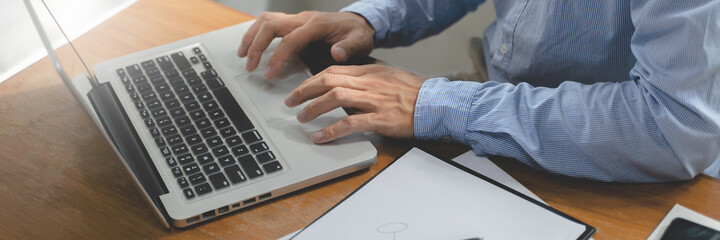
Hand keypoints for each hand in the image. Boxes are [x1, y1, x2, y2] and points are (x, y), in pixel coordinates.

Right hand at [238, 11, 374, 78]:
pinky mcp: (294, 22)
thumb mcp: (360, 42)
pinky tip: (250, 45)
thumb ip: (349, 48)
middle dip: (257, 45)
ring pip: (266, 20)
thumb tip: (336, 53)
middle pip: (271, 25)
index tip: (269, 73)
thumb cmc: (357, 34)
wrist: (359, 22)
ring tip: (242, 55)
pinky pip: (270, 22)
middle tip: (250, 66)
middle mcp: (304, 19)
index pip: (291, 39)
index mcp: (317, 24)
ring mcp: (297, 19)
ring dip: (252, 36)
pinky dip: (256, 33)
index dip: (278, 56)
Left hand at [285, 65, 425, 142]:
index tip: (299, 89)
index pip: (333, 71)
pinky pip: (350, 123)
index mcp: (370, 72)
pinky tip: (321, 136)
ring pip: (335, 98)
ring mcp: (375, 101)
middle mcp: (370, 83)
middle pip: (328, 81)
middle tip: (291, 102)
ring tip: (302, 118)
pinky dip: (331, 130)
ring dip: (314, 108)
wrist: (438, 104)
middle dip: (304, 91)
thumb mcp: (389, 77)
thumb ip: (367, 80)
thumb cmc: (415, 93)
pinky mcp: (381, 119)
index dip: (311, 80)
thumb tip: (346, 86)